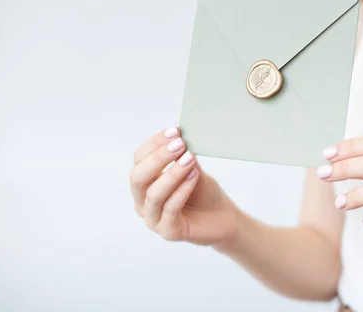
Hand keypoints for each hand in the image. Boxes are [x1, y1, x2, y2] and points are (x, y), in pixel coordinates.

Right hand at [130, 127, 236, 244]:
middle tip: (180, 144)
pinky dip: (182, 190)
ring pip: (153, 194)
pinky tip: (194, 176)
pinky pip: (170, 209)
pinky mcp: (168, 232)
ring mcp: (153, 219)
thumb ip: (183, 157)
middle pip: (138, 177)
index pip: (140, 159)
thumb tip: (178, 137)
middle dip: (158, 158)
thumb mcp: (192, 169)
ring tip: (190, 159)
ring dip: (172, 173)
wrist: (223, 218)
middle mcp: (142, 202)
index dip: (155, 143)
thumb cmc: (204, 193)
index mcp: (144, 183)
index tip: (175, 131)